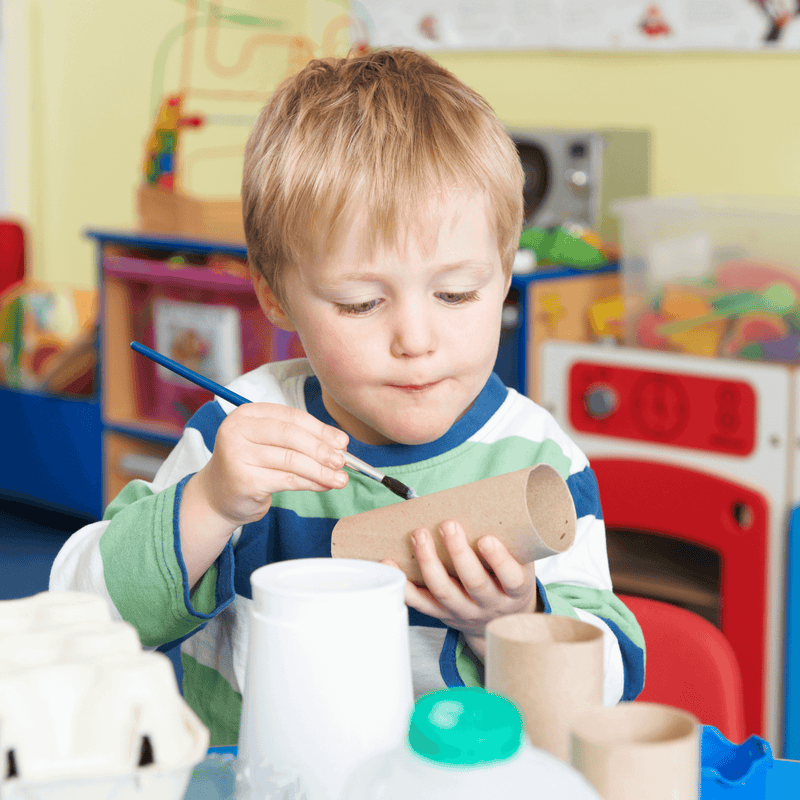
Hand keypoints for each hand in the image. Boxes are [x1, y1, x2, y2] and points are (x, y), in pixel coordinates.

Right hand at [196, 402, 349, 528]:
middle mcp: (238, 430)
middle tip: (343, 461)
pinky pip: (287, 480)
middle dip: (322, 449)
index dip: (320, 429)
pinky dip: (310, 483)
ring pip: (291, 460)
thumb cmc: (250, 465)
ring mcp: (238, 455)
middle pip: (291, 436)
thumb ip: (299, 439)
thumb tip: (339, 444)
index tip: (342, 442)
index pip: (291, 417)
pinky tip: (323, 485)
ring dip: (321, 470)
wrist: (217, 496)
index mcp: (247, 414)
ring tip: (340, 478)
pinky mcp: (244, 480)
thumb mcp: (270, 443)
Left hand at [382, 519, 539, 659]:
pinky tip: (390, 564)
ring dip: (429, 562)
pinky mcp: (441, 614)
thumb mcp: (521, 563)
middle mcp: (490, 604)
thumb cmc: (508, 580)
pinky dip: (403, 584)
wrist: (500, 618)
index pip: (511, 579)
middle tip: (448, 525)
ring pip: (444, 591)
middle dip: (458, 553)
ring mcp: (464, 610)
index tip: (486, 540)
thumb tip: (499, 496)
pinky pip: (419, 602)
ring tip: (420, 535)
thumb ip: (512, 540)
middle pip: (474, 583)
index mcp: (515, 591)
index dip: (499, 561)